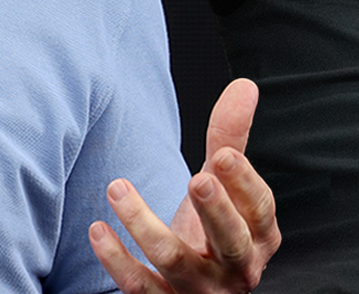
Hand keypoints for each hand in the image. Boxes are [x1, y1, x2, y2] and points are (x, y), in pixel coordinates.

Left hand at [90, 78, 279, 292]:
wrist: (200, 291)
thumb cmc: (214, 231)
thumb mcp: (225, 188)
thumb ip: (231, 139)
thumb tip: (244, 86)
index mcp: (259, 237)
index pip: (259, 210)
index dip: (244, 184)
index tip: (224, 155)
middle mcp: (236, 268)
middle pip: (230, 242)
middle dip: (215, 211)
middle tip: (196, 180)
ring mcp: (201, 291)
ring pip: (175, 262)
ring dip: (144, 225)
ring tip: (117, 188)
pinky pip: (140, 288)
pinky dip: (117, 261)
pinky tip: (98, 230)